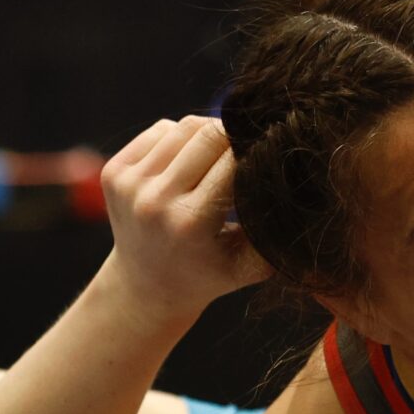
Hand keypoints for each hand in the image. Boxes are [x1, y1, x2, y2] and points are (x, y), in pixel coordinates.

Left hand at [99, 117, 269, 320]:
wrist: (146, 287)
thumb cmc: (209, 274)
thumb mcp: (251, 265)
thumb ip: (273, 229)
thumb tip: (299, 187)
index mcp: (191, 224)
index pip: (234, 161)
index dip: (256, 152)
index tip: (270, 155)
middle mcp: (155, 201)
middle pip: (208, 133)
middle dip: (234, 136)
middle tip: (247, 149)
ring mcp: (130, 185)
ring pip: (184, 126)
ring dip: (208, 134)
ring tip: (220, 158)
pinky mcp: (114, 172)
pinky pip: (160, 130)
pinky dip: (180, 137)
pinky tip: (189, 163)